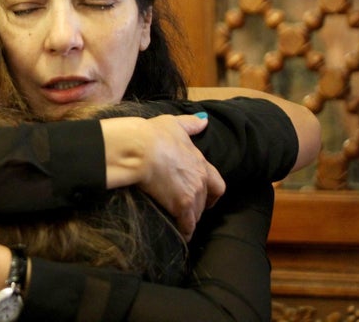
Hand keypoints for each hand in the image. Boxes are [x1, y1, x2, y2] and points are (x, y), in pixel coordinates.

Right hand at [101, 114, 224, 239]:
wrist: (141, 148)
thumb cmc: (154, 134)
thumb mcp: (174, 124)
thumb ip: (191, 125)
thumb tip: (204, 121)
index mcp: (201, 161)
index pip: (217, 183)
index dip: (212, 193)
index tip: (207, 199)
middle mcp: (201, 179)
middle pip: (206, 201)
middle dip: (199, 208)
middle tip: (188, 212)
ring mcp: (193, 194)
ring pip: (197, 214)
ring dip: (190, 220)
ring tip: (180, 224)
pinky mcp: (181, 206)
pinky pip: (187, 225)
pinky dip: (185, 232)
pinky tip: (181, 237)